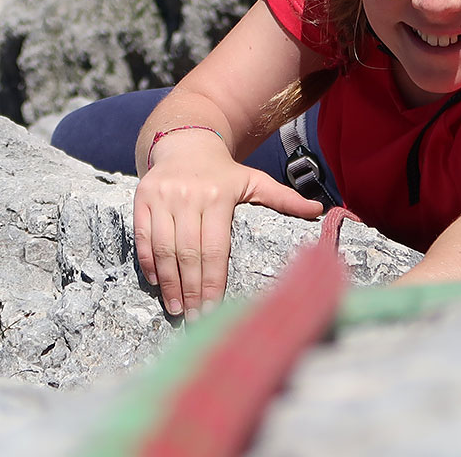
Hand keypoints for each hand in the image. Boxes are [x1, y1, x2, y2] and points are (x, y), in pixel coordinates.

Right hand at [132, 148, 324, 318]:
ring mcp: (162, 196)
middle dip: (191, 290)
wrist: (185, 142)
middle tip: (194, 318)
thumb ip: (284, 198)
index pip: (214, 249)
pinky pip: (142, 236)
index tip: (213, 309)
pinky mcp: (142, 197)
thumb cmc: (223, 172)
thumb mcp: (254, 180)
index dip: (212, 282)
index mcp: (218, 195)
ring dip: (169, 282)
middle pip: (189, 253)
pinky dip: (148, 261)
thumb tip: (318, 210)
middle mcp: (188, 196)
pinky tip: (157, 282)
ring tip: (177, 308)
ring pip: (163, 247)